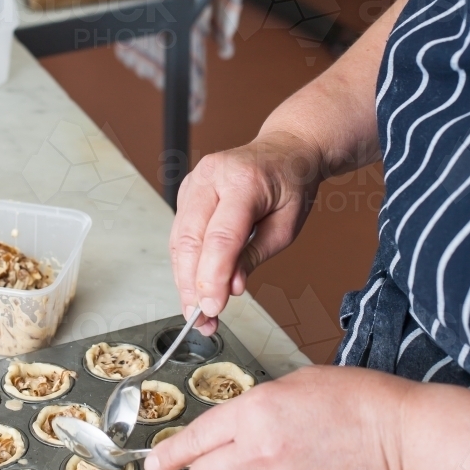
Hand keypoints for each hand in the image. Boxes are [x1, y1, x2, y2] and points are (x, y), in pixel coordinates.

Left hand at [144, 366, 410, 469]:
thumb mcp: (291, 385)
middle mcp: (259, 452)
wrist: (398, 434)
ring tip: (293, 458)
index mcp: (254, 412)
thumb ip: (254, 409)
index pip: (196, 438)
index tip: (154, 463)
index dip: (170, 454)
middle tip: (222, 464)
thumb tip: (233, 427)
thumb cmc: (351, 399)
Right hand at [170, 132, 321, 333]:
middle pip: (190, 239)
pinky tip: (194, 287)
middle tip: (200, 319)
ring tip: (196, 313)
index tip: (212, 309)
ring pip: (179, 239)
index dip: (212, 278)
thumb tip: (232, 287)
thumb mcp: (287, 225)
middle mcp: (212, 176)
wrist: (286, 150)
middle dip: (192, 285)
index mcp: (243, 181)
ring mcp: (195, 181)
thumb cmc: (291, 184)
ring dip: (183, 279)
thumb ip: (256, 255)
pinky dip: (184, 263)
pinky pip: (180, 233)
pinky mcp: (187, 191)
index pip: (220, 237)